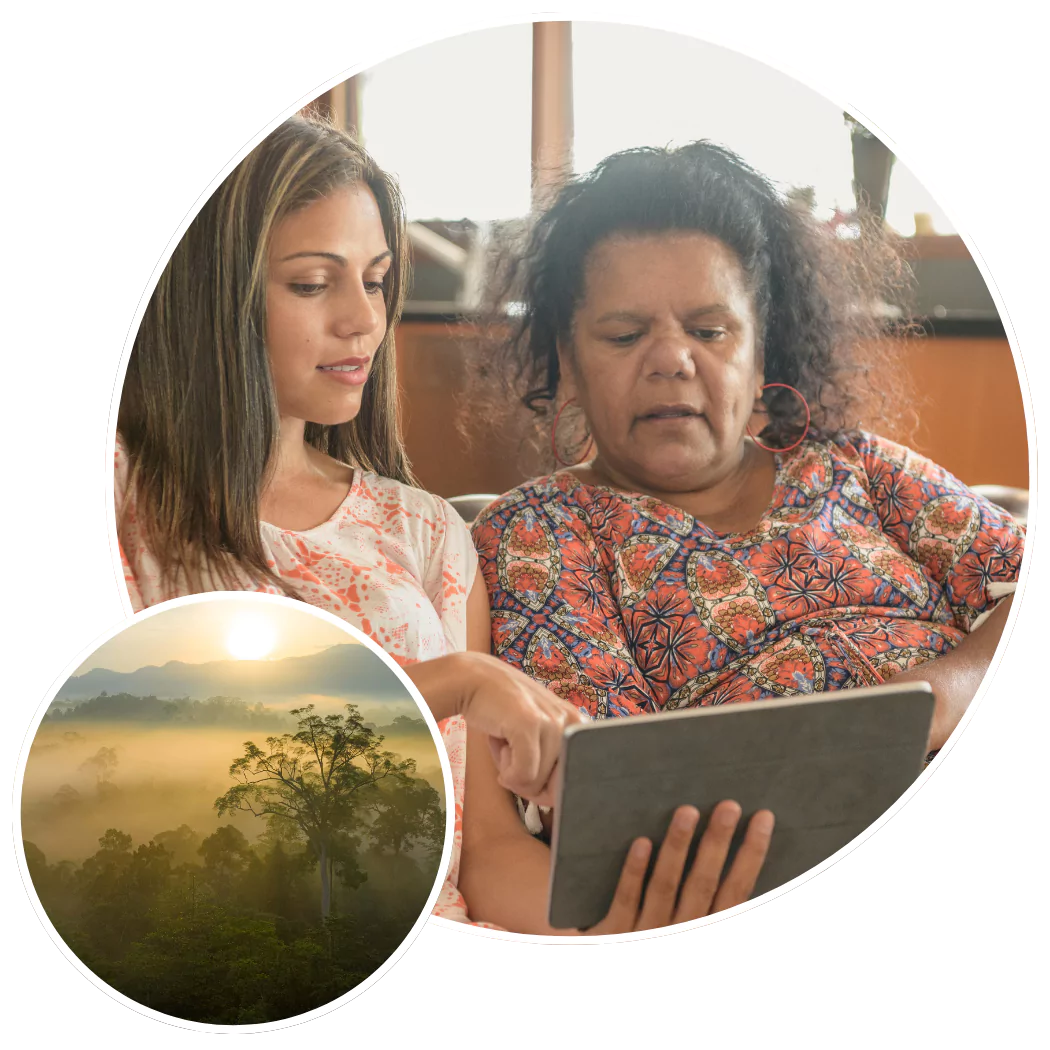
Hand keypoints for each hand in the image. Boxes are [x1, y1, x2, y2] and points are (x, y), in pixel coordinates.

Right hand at [458, 652, 585, 805]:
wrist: (473, 680)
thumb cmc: (503, 714)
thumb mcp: (536, 736)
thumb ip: (551, 764)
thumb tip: (554, 801)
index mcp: (578, 726)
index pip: (580, 778)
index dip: (552, 789)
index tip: (534, 778)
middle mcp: (572, 722)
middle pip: (557, 786)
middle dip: (531, 784)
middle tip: (514, 758)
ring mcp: (552, 722)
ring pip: (536, 783)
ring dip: (513, 771)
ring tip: (506, 741)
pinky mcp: (530, 725)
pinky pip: (523, 775)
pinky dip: (507, 773)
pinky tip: (499, 748)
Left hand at [572, 801, 774, 934]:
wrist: (616, 986)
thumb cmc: (662, 937)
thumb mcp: (692, 927)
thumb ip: (708, 902)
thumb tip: (732, 854)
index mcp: (706, 927)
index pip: (736, 890)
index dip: (752, 855)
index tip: (763, 818)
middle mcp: (682, 931)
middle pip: (703, 883)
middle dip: (717, 843)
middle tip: (729, 805)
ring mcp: (649, 932)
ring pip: (665, 885)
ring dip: (677, 847)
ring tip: (686, 811)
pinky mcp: (617, 934)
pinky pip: (626, 900)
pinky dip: (634, 873)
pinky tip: (642, 843)